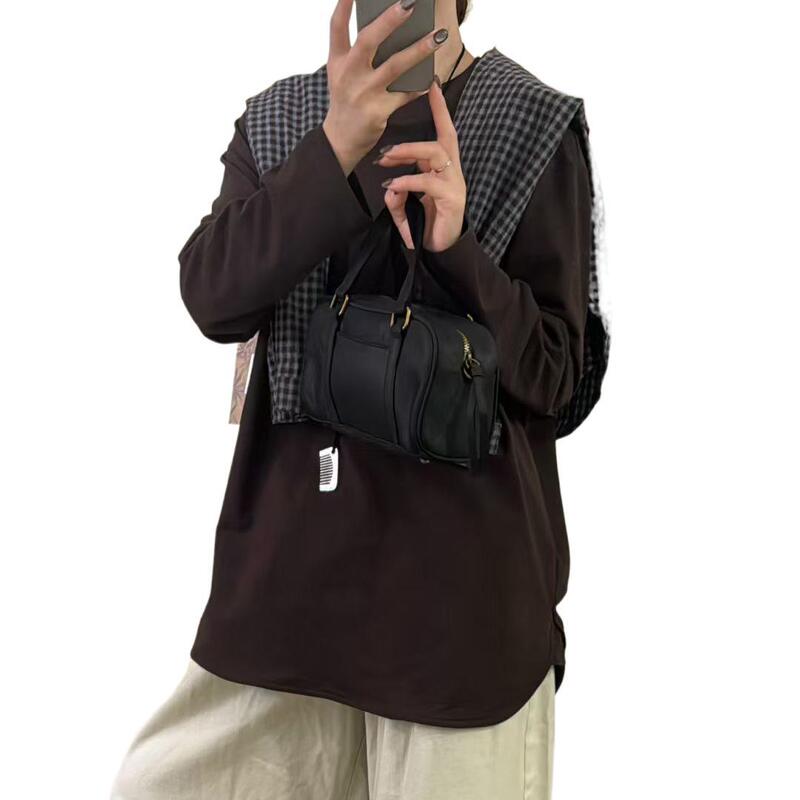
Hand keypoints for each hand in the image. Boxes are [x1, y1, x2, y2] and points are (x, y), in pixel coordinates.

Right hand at [323, 0, 449, 175]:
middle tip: (410, 3)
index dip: (344, 6)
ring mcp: (363, 94)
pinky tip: (433, 76)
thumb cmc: (347, 100)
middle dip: (389, 21)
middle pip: (368, 41)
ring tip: (438, 36)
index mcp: (337, 62)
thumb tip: (390, 28)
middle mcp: (348, 75)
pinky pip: (405, 95)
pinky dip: (420, 86)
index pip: (337, 28)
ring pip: (394, 67)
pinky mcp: (377, 112)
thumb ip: (358, 52)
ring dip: (419, 50)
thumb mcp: (342, 74)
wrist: (341, 140)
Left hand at [376, 78, 466, 252]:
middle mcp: (453, 170)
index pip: (445, 130)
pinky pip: (427, 182)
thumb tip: (389, 187)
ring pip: (435, 154)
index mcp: (444, 167)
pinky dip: (407, 181)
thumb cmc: (426, 223)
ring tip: (386, 159)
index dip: (440, 108)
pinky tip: (393, 187)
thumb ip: (395, 194)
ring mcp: (455, 183)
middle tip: (385, 147)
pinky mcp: (453, 198)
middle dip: (415, 135)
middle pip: (442, 138)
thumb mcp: (404, 206)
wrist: (441, 250)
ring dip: (408, 153)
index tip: (431, 84)